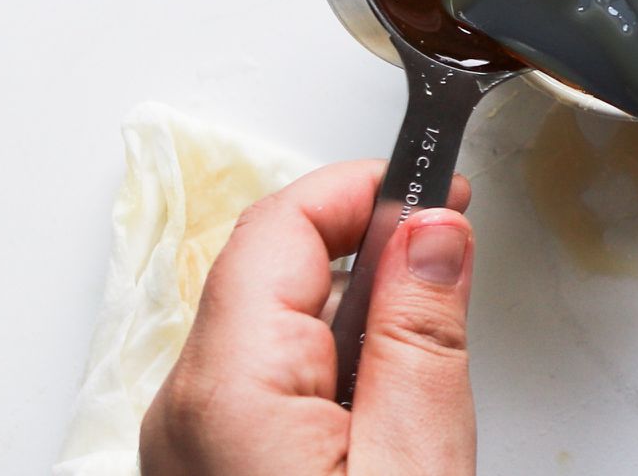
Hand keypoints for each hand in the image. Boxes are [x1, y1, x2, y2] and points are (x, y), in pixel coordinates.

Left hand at [140, 160, 477, 475]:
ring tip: (424, 363)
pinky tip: (384, 407)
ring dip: (357, 318)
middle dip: (371, 252)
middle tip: (449, 259)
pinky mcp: (214, 465)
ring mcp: (194, 441)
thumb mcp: (415, 460)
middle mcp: (188, 408)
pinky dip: (335, 366)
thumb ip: (420, 338)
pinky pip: (272, 378)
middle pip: (278, 270)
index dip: (366, 189)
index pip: (282, 224)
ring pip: (279, 325)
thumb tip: (432, 234)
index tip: (438, 189)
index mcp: (228, 388)